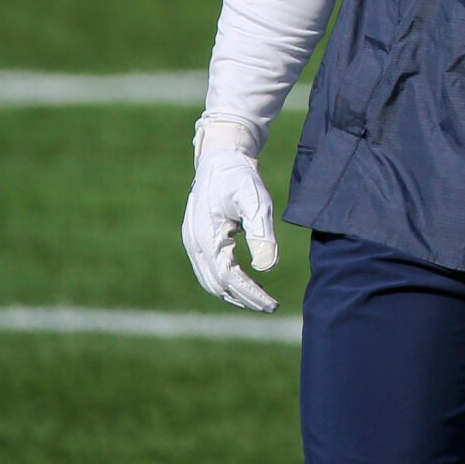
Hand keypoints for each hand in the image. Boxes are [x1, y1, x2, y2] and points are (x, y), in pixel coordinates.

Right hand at [183, 118, 279, 312]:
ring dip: (234, 293)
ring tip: (260, 300)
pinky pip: (211, 269)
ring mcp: (193, 242)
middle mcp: (195, 244)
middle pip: (217, 284)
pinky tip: (248, 282)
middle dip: (244, 299)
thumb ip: (261, 232)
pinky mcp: (198, 238)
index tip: (271, 304)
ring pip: (211, 280)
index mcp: (206, 237)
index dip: (250, 293)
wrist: (222, 155)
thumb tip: (267, 268)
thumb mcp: (256, 200)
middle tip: (270, 307)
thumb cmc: (240, 175)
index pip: (228, 277)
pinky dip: (227, 281)